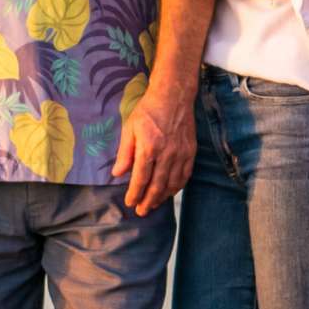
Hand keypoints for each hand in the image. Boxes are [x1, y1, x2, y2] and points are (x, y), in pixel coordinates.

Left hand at [111, 86, 195, 214]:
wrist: (173, 96)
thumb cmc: (148, 111)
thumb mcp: (130, 128)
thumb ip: (124, 153)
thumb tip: (117, 174)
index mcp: (149, 148)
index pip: (141, 178)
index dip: (135, 193)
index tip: (130, 203)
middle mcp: (167, 154)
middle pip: (157, 185)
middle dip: (148, 201)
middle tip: (141, 211)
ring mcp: (181, 154)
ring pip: (172, 183)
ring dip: (162, 197)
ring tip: (153, 204)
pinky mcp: (190, 152)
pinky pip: (185, 176)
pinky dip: (177, 187)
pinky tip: (170, 192)